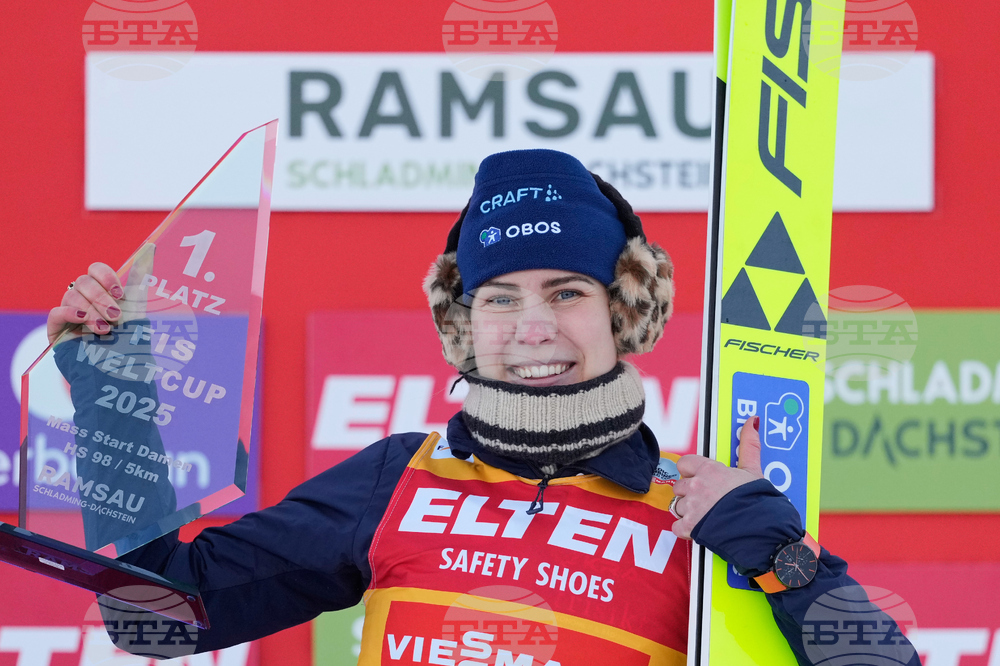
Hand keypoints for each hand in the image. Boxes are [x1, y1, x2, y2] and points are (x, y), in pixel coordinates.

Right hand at [46, 244, 154, 344]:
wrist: (119, 368)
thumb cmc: (129, 336)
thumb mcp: (138, 303)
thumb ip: (142, 275)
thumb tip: (151, 246)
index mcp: (102, 290)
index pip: (95, 269)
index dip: (105, 276)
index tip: (120, 292)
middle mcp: (84, 298)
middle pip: (83, 282)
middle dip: (101, 298)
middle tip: (116, 316)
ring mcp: (69, 312)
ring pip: (71, 296)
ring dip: (92, 312)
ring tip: (105, 330)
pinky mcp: (57, 328)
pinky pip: (56, 312)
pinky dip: (71, 314)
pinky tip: (84, 322)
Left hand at [670, 415, 763, 539]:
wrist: (758, 528)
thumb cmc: (756, 500)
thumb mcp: (753, 470)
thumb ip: (748, 445)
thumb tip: (752, 422)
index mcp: (709, 470)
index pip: (685, 463)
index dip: (691, 471)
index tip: (699, 477)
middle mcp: (696, 486)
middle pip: (680, 486)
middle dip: (690, 492)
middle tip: (706, 499)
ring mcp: (691, 507)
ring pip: (677, 506)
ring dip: (688, 511)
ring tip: (705, 515)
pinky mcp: (689, 527)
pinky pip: (677, 526)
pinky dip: (685, 529)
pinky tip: (698, 528)